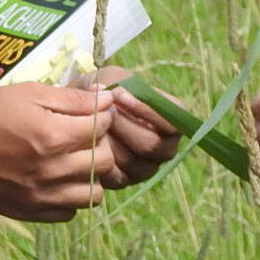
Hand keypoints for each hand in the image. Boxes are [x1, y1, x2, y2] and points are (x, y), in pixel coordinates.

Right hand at [0, 83, 124, 220]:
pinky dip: (71, 198)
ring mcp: (41, 196)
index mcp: (52, 135)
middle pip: (105, 162)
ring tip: (75, 161)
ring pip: (94, 194)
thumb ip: (70, 99)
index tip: (94, 109)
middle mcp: (52, 171)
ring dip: (91, 175)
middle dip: (102, 143)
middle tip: (86, 134)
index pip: (102, 127)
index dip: (103, 113)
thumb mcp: (26, 93)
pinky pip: (69, 213)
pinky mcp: (29, 213)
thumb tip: (106, 99)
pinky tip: (58, 180)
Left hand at [87, 68, 181, 186]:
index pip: (174, 121)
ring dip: (110, 139)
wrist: (85, 110)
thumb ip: (115, 85)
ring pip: (131, 160)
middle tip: (102, 110)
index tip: (119, 95)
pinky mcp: (124, 180)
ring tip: (92, 122)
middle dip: (123, 125)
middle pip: (151, 144)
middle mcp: (166, 148)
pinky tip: (88, 139)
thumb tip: (108, 95)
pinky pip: (114, 173)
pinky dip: (99, 156)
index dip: (148, 110)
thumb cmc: (107, 92)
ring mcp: (146, 168)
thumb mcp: (114, 79)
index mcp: (173, 121)